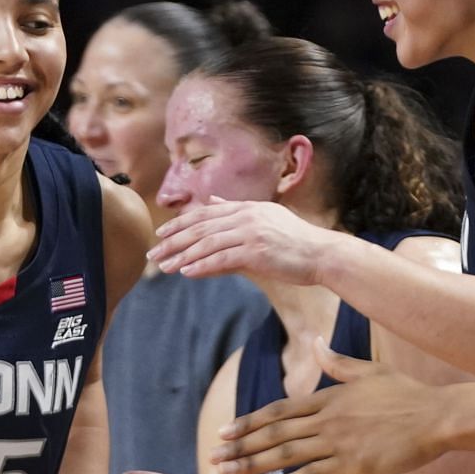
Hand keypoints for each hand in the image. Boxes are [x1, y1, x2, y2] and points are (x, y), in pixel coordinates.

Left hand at [151, 198, 338, 285]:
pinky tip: (187, 272)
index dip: (179, 223)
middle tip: (153, 253)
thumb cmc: (294, 241)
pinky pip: (221, 259)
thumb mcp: (264, 218)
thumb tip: (210, 201)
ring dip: (182, 256)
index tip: (160, 233)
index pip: (204, 213)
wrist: (321, 254)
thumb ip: (234, 211)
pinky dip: (202, 265)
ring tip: (164, 267)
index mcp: (246, 207)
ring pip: (207, 243)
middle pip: (200, 227)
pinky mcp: (256, 251)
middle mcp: (246, 216)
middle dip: (173, 241)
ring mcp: (251, 233)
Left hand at [212, 337, 449, 473]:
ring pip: (284, 454)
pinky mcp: (351, 464)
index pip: (277, 411)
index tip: (226, 431)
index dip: (248, 422)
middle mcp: (325, 419)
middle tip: (213, 454)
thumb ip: (336, 362)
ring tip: (225, 472)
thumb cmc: (406, 394)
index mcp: (326, 398)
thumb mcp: (368, 371)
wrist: (436, 417)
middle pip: (272, 433)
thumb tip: (316, 343)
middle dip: (239, 445)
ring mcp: (337, 443)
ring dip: (251, 464)